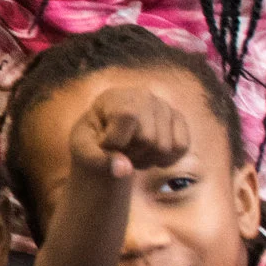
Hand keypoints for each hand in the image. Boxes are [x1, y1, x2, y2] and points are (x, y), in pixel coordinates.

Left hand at [72, 86, 190, 179]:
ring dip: (146, 160)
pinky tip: (150, 155)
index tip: (104, 144)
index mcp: (115, 97)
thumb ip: (97, 159)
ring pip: (164, 147)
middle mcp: (143, 96)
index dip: (115, 141)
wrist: (107, 135)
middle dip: (131, 154)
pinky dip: (166, 159)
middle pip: (147, 139)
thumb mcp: (83, 148)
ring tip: (132, 152)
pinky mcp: (178, 119)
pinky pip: (181, 147)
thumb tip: (125, 170)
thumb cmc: (92, 139)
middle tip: (119, 151)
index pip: (128, 117)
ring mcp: (163, 106)